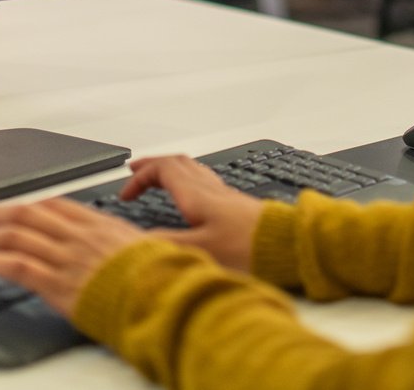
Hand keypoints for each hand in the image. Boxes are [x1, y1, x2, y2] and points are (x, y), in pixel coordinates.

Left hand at [0, 197, 144, 316]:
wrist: (163, 296)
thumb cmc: (158, 278)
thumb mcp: (142, 248)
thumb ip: (115, 245)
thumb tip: (109, 250)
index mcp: (99, 224)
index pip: (53, 205)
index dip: (25, 204)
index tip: (9, 208)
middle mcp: (78, 236)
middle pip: (26, 214)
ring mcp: (66, 257)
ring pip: (14, 236)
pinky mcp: (56, 282)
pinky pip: (13, 264)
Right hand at [122, 155, 264, 271]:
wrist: (288, 245)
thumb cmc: (251, 246)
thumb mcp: (201, 250)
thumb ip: (168, 244)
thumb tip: (139, 241)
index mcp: (198, 194)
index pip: (163, 169)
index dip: (140, 177)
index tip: (126, 193)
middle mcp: (211, 189)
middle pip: (178, 163)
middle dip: (153, 165)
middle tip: (136, 170)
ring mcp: (225, 195)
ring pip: (193, 170)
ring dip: (171, 170)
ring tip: (158, 179)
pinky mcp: (236, 206)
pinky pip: (205, 182)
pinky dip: (188, 182)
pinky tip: (192, 199)